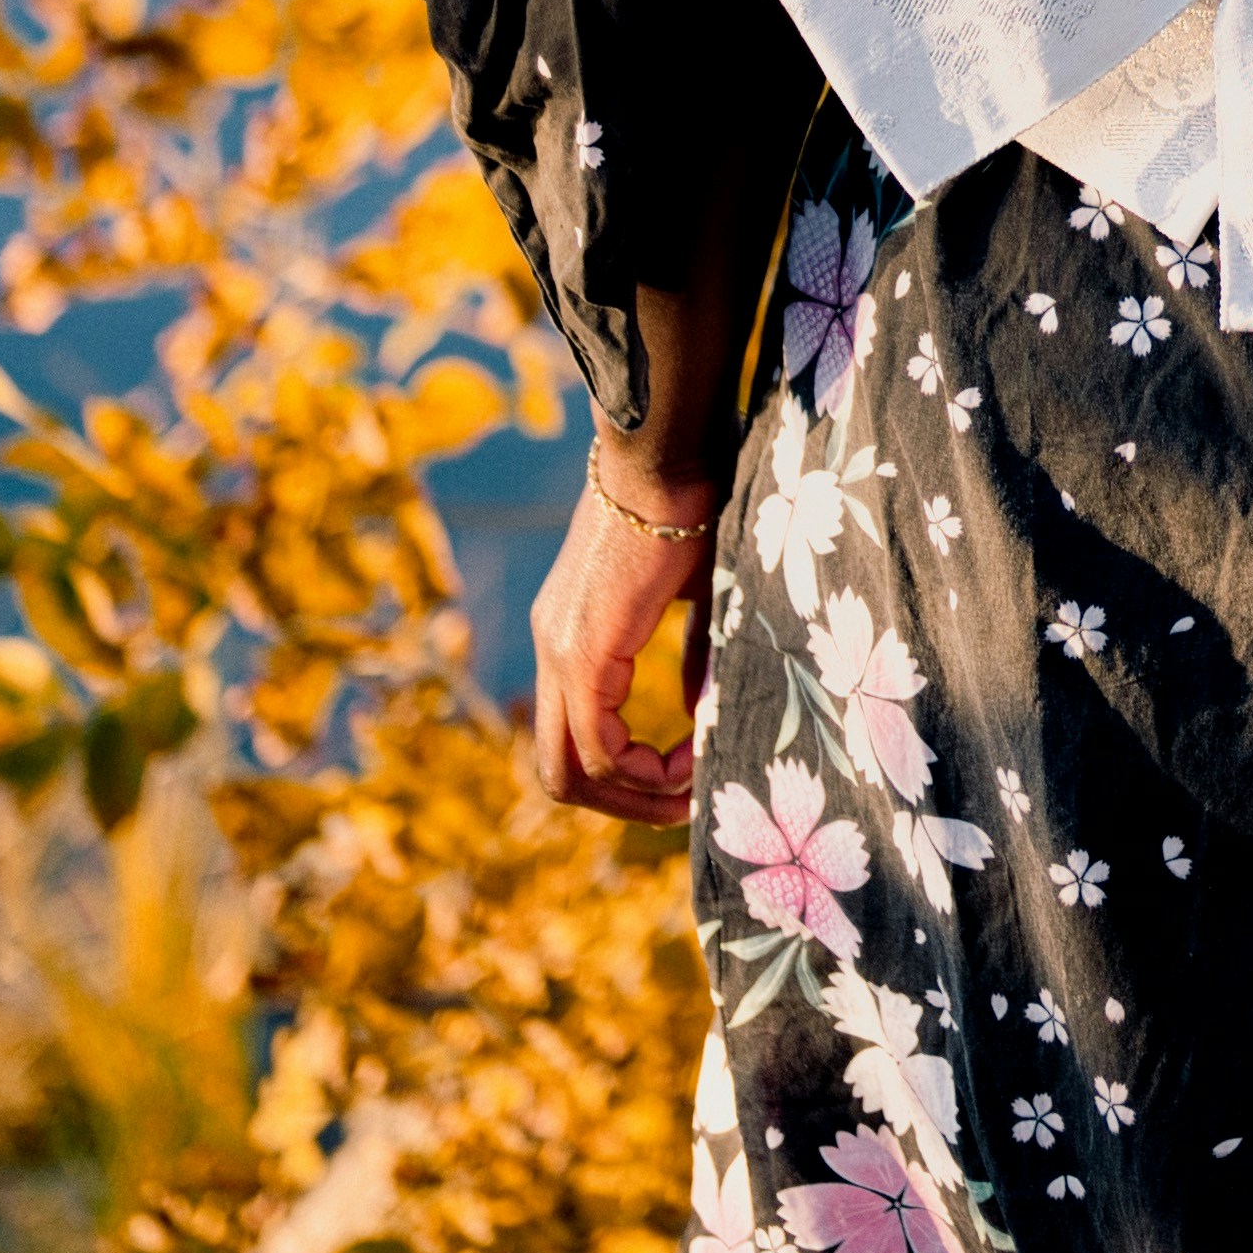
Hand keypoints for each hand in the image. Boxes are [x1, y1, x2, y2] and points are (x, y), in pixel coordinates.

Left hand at [520, 462, 717, 824]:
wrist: (670, 447)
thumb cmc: (695, 501)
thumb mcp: (698, 594)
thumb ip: (695, 654)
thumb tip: (699, 714)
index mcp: (573, 633)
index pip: (575, 738)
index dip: (632, 774)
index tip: (693, 766)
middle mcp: (553, 647)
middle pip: (559, 771)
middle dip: (625, 803)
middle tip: (685, 806)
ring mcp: (560, 650)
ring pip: (567, 770)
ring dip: (632, 797)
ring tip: (690, 790)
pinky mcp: (583, 650)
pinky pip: (596, 745)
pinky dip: (641, 770)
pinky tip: (688, 758)